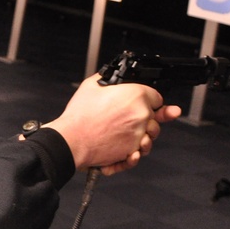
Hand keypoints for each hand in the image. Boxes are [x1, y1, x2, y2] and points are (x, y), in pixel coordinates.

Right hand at [43, 74, 181, 175]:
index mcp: (136, 96)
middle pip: (155, 116)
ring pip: (151, 135)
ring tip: (130, 133)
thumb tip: (111, 77)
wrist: (72, 140)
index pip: (156, 97)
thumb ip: (108, 78)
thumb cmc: (80, 116)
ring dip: (144, 134)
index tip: (143, 102)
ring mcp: (138, 135)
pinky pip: (141, 152)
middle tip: (129, 117)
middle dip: (146, 117)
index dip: (148, 99)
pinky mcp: (131, 151)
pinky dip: (135, 151)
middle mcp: (141, 115)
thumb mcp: (91, 85)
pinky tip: (128, 148)